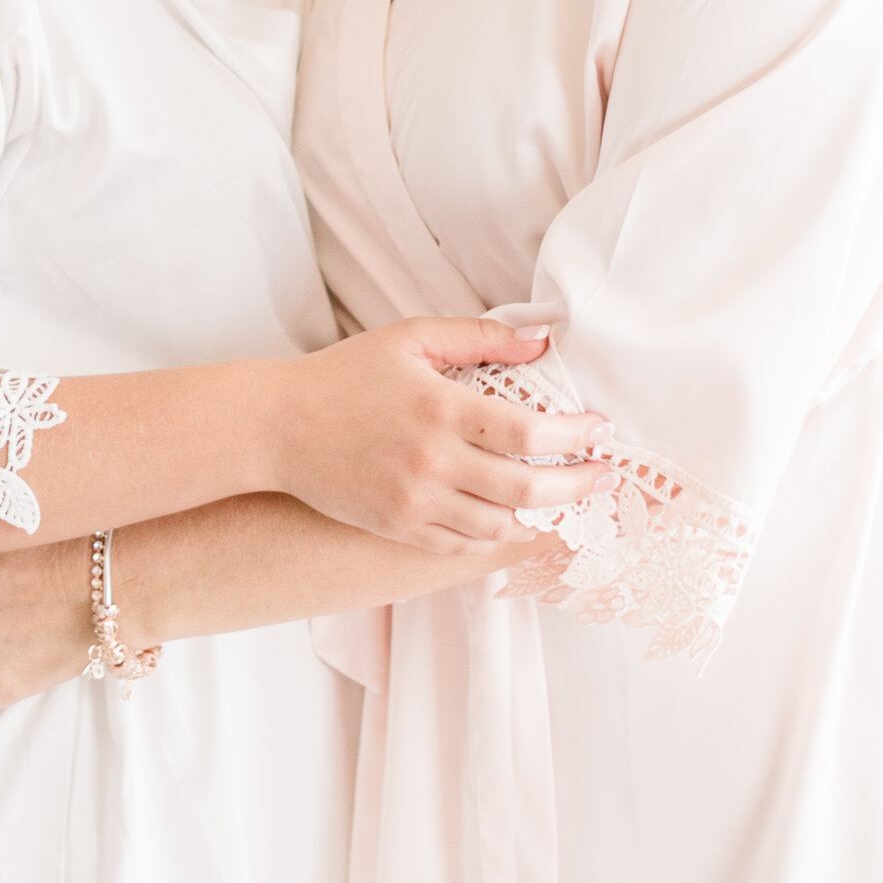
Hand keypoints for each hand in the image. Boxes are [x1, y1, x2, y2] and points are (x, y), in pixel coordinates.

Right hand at [267, 318, 615, 554]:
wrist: (276, 426)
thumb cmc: (344, 375)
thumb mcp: (410, 339)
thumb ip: (479, 337)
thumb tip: (541, 341)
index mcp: (440, 408)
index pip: (527, 431)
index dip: (574, 436)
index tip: (602, 432)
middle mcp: (432, 461)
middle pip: (526, 488)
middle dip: (578, 486)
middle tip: (606, 478)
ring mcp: (414, 502)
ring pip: (498, 525)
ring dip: (542, 517)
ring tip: (567, 502)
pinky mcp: (397, 528)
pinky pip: (461, 545)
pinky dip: (496, 537)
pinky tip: (515, 522)